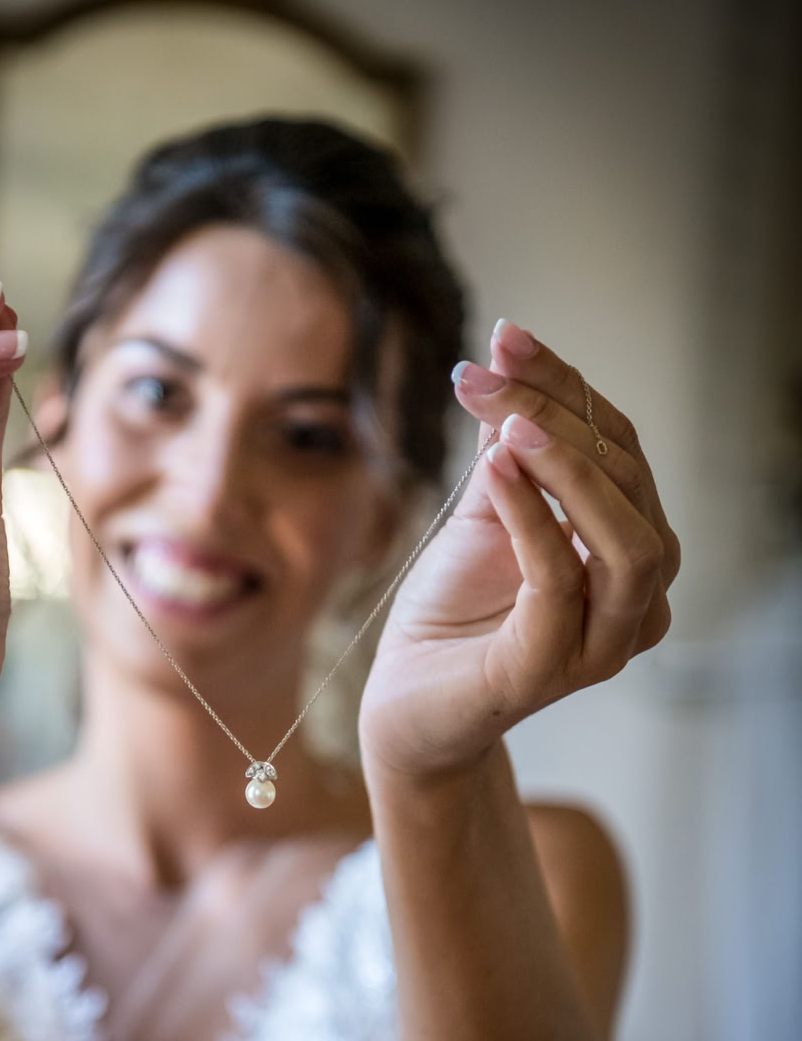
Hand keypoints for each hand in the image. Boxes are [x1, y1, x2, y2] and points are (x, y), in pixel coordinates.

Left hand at [358, 320, 680, 782]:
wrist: (406, 704)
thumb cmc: (452, 612)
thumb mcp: (482, 511)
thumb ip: (507, 447)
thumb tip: (505, 358)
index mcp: (628, 552)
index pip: (621, 450)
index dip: (569, 388)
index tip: (507, 336)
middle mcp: (634, 600)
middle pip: (630, 484)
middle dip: (562, 415)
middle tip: (493, 369)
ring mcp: (601, 641)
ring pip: (627, 542)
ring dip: (570, 469)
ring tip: (508, 423)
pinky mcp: (550, 669)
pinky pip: (561, 586)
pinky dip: (532, 521)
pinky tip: (494, 472)